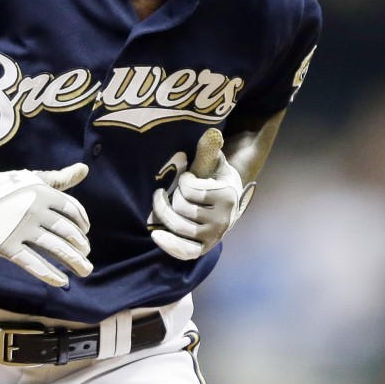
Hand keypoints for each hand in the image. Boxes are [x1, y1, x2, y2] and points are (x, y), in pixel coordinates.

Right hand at [0, 157, 91, 286]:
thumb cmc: (3, 187)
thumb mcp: (32, 178)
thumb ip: (59, 178)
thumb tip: (84, 169)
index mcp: (43, 192)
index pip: (72, 210)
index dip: (82, 222)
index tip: (85, 232)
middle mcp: (35, 211)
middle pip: (67, 231)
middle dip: (81, 246)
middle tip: (86, 256)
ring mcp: (21, 229)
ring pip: (55, 248)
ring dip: (73, 261)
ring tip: (85, 270)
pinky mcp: (7, 246)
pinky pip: (33, 263)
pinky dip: (50, 274)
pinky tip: (62, 281)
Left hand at [150, 128, 255, 260]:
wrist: (229, 202)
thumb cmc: (215, 179)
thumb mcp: (215, 162)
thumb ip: (210, 150)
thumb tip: (212, 133)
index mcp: (226, 196)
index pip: (189, 189)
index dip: (183, 180)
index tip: (188, 178)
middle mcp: (222, 219)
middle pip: (181, 207)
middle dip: (173, 195)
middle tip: (176, 190)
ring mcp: (213, 236)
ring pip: (178, 226)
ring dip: (164, 212)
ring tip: (161, 201)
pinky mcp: (204, 248)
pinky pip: (184, 251)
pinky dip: (170, 244)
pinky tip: (155, 235)